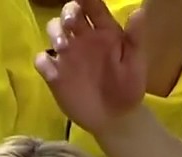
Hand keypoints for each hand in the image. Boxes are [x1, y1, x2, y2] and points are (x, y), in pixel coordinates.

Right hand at [35, 0, 148, 135]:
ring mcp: (67, 55)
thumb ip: (135, 37)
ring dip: (55, 33)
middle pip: (69, 13)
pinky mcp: (55, 74)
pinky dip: (44, 62)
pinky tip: (53, 70)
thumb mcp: (135, 62)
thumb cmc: (128, 87)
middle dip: (67, 11)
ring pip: (53, 31)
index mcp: (104, 31)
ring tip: (63, 46)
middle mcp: (83, 38)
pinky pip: (43, 61)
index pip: (93, 6)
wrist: (115, 119)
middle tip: (70, 21)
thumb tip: (139, 11)